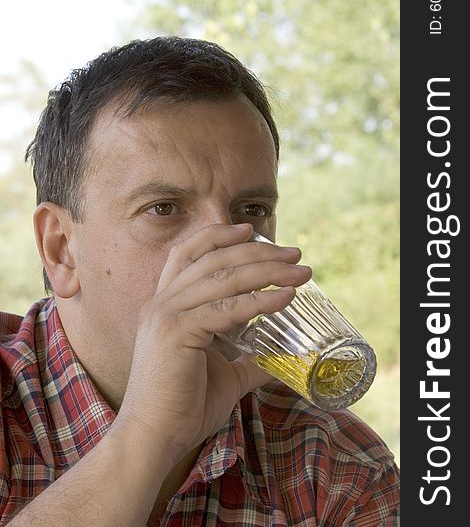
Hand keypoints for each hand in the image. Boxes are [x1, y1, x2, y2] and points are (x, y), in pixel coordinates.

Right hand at [117, 223, 311, 462]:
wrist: (152, 438)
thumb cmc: (182, 407)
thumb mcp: (224, 375)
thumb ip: (250, 361)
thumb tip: (283, 359)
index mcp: (165, 305)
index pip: (189, 254)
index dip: (219, 236)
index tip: (251, 229)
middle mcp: (162, 302)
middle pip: (214, 259)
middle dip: (257, 251)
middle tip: (294, 253)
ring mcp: (167, 314)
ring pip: (223, 277)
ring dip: (266, 270)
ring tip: (300, 271)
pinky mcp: (177, 331)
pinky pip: (227, 309)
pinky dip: (260, 300)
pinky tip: (285, 298)